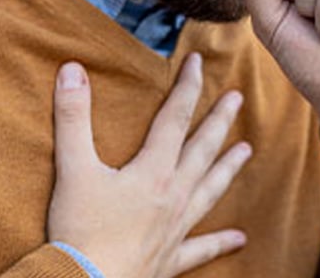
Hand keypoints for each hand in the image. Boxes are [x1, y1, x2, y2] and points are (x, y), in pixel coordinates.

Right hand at [46, 54, 251, 277]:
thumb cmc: (80, 230)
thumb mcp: (73, 169)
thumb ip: (74, 118)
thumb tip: (72, 69)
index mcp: (153, 171)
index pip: (174, 118)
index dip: (186, 86)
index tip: (197, 61)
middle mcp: (173, 195)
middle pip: (202, 149)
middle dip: (219, 120)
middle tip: (237, 98)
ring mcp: (176, 228)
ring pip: (211, 190)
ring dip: (228, 168)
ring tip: (247, 151)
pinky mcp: (172, 258)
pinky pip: (202, 248)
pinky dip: (221, 242)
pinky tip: (240, 239)